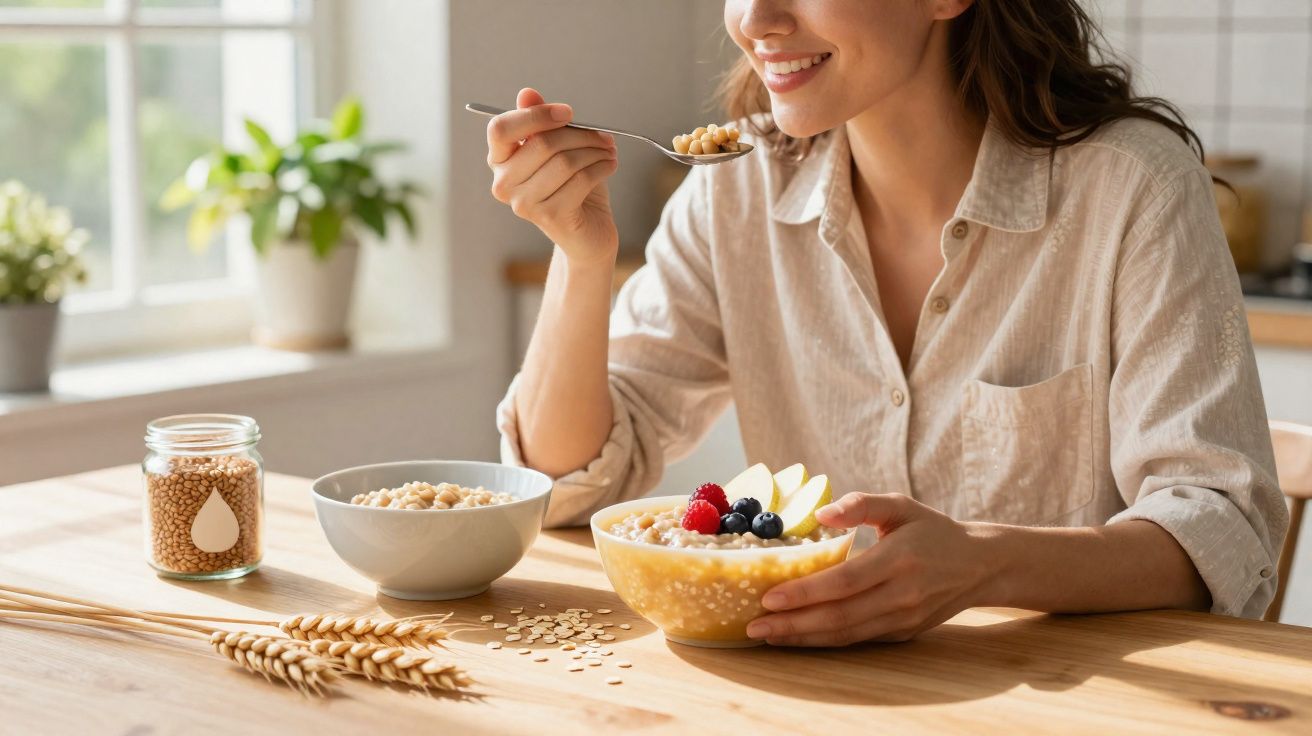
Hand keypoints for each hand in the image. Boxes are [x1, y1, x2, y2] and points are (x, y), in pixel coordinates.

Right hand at [486, 87, 619, 265]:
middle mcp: (504, 184)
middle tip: (603, 135)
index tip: (568, 113)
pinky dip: (602, 167)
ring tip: (609, 151)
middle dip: (580, 134)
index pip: (501, 129)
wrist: (587, 233)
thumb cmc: (571, 187)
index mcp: (499, 161)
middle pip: (542, 143)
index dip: (536, 115)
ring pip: (565, 161)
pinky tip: (610, 165)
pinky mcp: (550, 217)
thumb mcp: (557, 149)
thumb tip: (527, 94)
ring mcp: (525, 204)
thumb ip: (540, 122)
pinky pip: (581, 179)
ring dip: (595, 151)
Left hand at [746, 493, 989, 645]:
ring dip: (803, 638)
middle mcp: (902, 595)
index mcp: (899, 559)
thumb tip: (821, 514)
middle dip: (793, 624)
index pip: (845, 581)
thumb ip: (861, 504)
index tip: (769, 596)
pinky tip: (797, 637)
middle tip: (754, 626)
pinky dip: (824, 642)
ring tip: (767, 636)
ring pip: (846, 635)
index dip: (806, 592)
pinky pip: (857, 640)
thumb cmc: (933, 530)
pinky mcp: (902, 634)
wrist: (979, 566)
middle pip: (839, 616)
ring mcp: (902, 619)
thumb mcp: (901, 505)